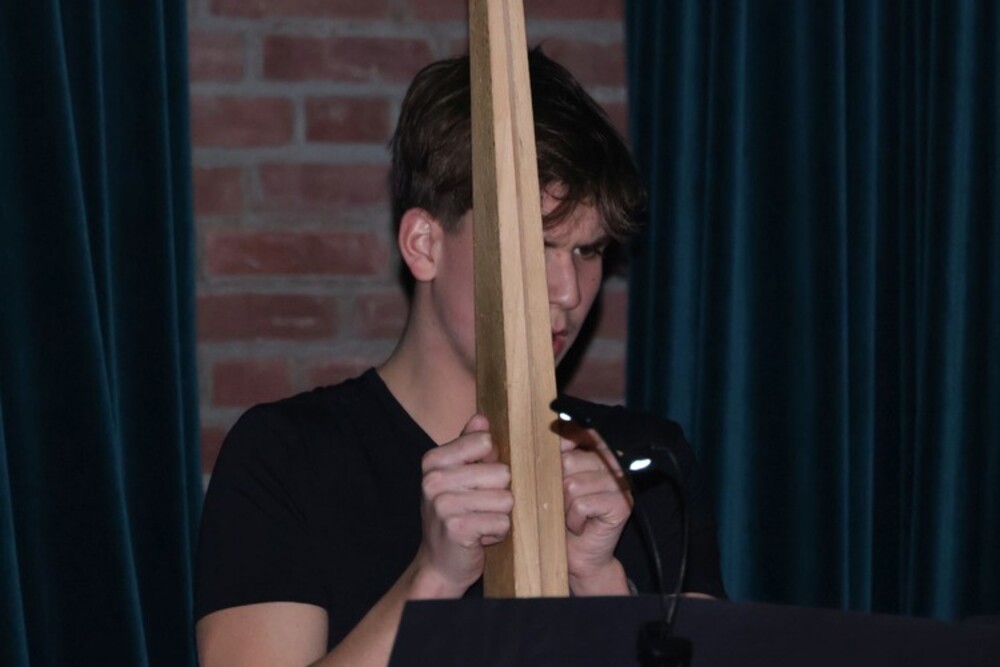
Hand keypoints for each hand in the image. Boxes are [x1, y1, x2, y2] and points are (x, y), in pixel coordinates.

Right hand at [411, 414, 512, 597]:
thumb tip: (482, 419)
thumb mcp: (458, 476)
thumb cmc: (454, 516)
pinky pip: (502, 522)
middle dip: (500, 494)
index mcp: (434, 460)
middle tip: (480, 507)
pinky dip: (498, 533)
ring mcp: (443, 504)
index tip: (479, 481)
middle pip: (502, 472)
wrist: (439, 564)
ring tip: (480, 521)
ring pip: (506, 498)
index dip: (493, 464)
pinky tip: (480, 537)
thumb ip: (470, 446)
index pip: (486, 442)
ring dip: (500, 515)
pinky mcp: (457, 528)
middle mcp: (434, 479)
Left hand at [560, 421, 631, 594]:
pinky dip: (573, 519)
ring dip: (563, 506)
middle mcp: (613, 462)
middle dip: (556, 485)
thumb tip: (548, 428)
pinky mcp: (622, 503)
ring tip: (570, 515)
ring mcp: (620, 483)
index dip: (561, 443)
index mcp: (598, 450)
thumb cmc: (563, 516)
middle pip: (568, 461)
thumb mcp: (554, 480)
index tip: (552, 455)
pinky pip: (581, 504)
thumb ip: (555, 455)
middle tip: (562, 502)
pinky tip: (580, 526)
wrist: (579, 555)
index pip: (579, 431)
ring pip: (572, 485)